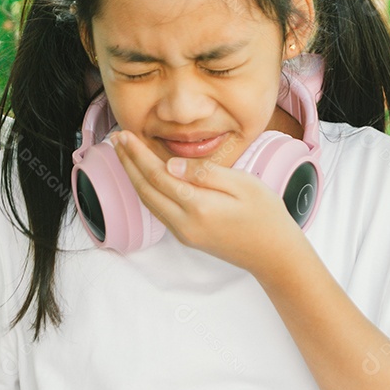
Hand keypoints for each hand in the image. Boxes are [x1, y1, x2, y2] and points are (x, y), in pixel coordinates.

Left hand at [110, 131, 307, 278]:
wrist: (274, 255)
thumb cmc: (266, 215)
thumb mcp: (243, 184)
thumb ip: (206, 173)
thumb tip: (171, 164)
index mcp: (198, 206)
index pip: (158, 175)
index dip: (138, 154)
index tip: (126, 135)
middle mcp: (184, 223)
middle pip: (145, 190)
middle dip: (128, 163)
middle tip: (116, 139)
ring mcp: (184, 233)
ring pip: (149, 202)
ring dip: (133, 177)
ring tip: (124, 155)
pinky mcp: (187, 236)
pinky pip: (159, 210)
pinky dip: (146, 190)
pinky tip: (144, 177)